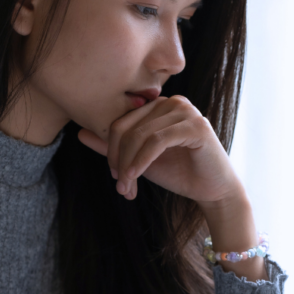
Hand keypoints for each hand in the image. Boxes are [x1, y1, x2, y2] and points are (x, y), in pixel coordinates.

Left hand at [77, 95, 240, 207]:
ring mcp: (186, 111)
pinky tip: (135, 177)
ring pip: (140, 135)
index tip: (114, 177)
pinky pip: (157, 142)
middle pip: (127, 127)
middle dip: (118, 160)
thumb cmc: (180, 174)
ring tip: (127, 188)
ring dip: (129, 165)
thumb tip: (80, 133)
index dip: (111, 151)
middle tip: (120, 186)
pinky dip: (142, 161)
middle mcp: (171, 102)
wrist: (213, 191)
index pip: (120, 122)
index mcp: (158, 106)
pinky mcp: (196, 126)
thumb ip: (113, 147)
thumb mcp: (140, 161)